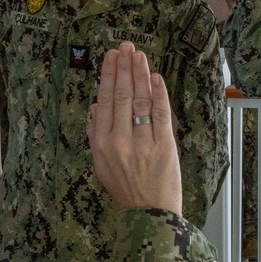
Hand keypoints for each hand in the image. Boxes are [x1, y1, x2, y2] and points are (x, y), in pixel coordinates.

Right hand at [88, 42, 182, 214]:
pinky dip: (159, 93)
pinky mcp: (165, 146)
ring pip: (141, 100)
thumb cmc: (124, 189)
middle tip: (126, 47)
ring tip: (139, 56)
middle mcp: (121, 140)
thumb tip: (97, 106)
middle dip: (124, 68)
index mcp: (102, 143)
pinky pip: (161, 113)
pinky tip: (156, 77)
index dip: (108, 75)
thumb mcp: (100, 164)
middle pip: (122, 95)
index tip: (111, 57)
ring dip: (140, 74)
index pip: (105, 100)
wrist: (149, 213)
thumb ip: (96, 134)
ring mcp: (143, 142)